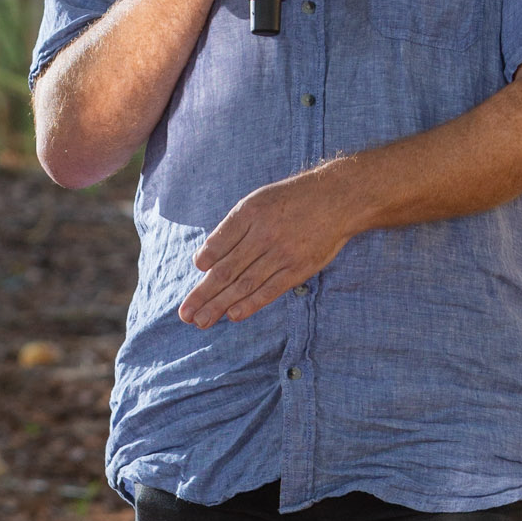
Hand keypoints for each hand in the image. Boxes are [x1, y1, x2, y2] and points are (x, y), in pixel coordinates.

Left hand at [179, 164, 363, 326]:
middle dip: (203, 294)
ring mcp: (281, 254)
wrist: (336, 199)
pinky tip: (232, 315)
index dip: (205, 260)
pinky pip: (269, 290)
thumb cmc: (291, 201)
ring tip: (201, 321)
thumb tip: (204, 259)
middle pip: (226, 270)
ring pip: (244, 284)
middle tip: (185, 314)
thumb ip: (233, 228)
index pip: (219, 243)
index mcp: (249, 213)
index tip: (197, 272)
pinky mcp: (298, 269)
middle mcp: (263, 233)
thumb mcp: (259, 201)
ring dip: (219, 305)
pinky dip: (250, 304)